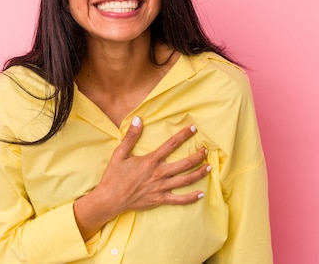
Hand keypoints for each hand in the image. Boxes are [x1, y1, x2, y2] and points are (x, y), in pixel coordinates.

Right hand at [73, 116, 209, 239]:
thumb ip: (131, 136)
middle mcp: (159, 174)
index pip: (171, 144)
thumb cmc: (114, 176)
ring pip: (185, 180)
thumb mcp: (120, 153)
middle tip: (206, 150)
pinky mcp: (160, 199)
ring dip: (199, 173)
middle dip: (198, 156)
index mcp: (150, 161)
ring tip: (209, 167)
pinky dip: (191, 197)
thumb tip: (138, 119)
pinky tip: (201, 194)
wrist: (109, 199)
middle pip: (184, 163)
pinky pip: (179, 200)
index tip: (193, 128)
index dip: (184, 135)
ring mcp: (161, 188)